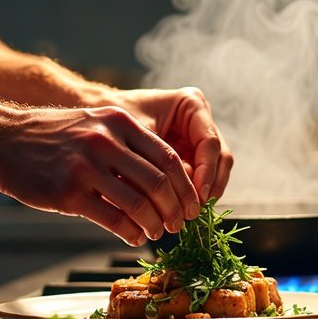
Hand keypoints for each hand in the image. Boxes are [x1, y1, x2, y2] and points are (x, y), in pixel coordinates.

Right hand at [0, 105, 202, 245]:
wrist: (2, 140)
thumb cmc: (52, 138)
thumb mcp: (94, 125)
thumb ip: (127, 146)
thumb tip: (164, 181)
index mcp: (118, 122)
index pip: (168, 157)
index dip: (186, 185)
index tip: (192, 202)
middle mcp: (105, 141)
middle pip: (159, 182)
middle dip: (176, 208)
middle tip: (181, 223)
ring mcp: (86, 167)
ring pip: (139, 203)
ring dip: (155, 224)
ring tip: (157, 233)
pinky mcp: (69, 193)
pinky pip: (113, 219)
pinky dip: (130, 233)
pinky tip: (134, 238)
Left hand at [111, 86, 232, 205]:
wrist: (98, 123)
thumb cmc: (114, 122)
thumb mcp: (134, 138)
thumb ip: (156, 160)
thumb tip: (173, 194)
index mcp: (191, 104)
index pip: (210, 142)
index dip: (207, 171)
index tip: (198, 196)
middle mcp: (200, 120)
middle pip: (219, 157)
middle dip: (209, 186)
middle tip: (194, 211)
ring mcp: (196, 139)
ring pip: (215, 171)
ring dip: (203, 194)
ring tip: (187, 214)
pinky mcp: (189, 157)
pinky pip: (199, 179)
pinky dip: (192, 195)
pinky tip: (180, 211)